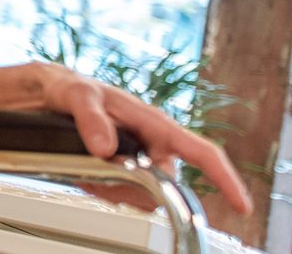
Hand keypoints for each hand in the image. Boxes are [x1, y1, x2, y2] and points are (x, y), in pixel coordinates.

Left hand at [37, 67, 254, 214]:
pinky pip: (118, 193)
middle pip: (165, 184)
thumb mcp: (78, 96)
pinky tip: (84, 172)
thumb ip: (91, 118)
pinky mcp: (118, 170)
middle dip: (138, 188)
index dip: (224, 179)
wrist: (49, 94)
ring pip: (140, 193)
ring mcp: (136, 158)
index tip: (241, 204)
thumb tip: (105, 147)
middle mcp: (151, 143)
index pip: (201, 152)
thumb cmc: (73, 88)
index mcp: (156, 124)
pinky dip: (102, 189)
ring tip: (87, 165)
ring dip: (114, 188)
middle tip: (101, 174)